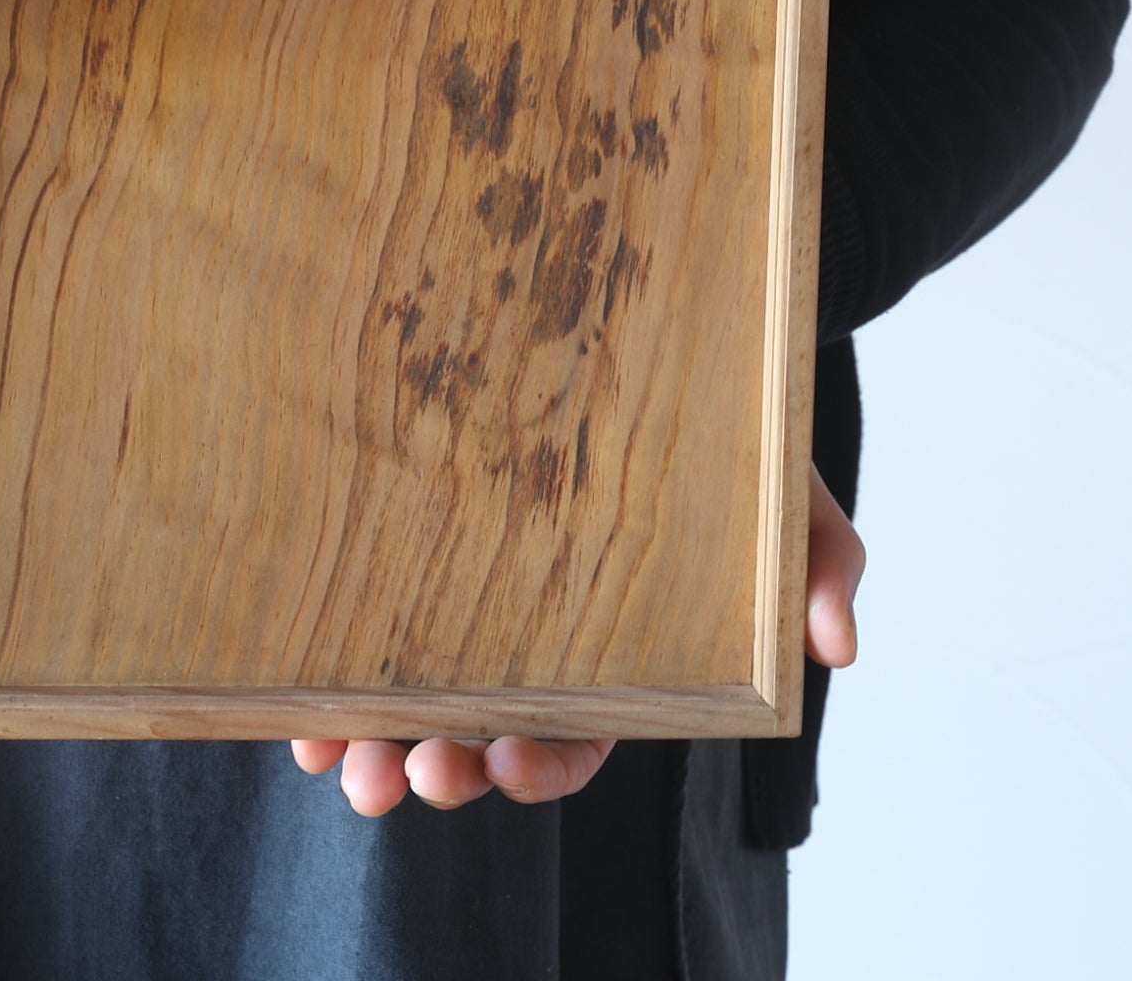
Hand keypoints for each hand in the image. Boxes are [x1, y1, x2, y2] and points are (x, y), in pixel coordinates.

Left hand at [289, 461, 864, 816]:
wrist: (670, 359)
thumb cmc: (732, 447)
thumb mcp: (789, 496)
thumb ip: (820, 566)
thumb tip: (835, 645)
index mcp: (620, 656)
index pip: (581, 736)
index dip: (545, 763)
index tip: (510, 763)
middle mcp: (536, 648)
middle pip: (483, 735)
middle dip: (441, 768)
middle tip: (410, 773)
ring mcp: (470, 611)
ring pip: (413, 705)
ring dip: (372, 746)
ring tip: (340, 761)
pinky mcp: (419, 561)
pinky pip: (363, 641)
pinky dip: (326, 689)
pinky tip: (296, 714)